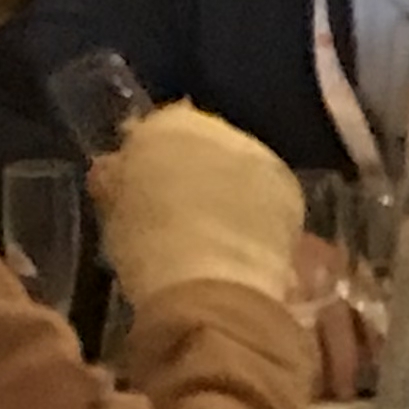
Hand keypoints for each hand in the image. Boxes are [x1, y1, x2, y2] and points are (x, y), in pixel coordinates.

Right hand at [99, 104, 303, 307]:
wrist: (213, 283)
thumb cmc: (148, 244)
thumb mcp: (114, 209)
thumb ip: (116, 179)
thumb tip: (115, 169)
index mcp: (171, 125)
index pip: (159, 131)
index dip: (151, 160)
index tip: (143, 186)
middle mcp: (224, 131)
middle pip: (206, 146)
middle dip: (196, 170)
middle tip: (179, 208)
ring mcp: (265, 160)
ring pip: (241, 168)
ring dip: (230, 189)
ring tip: (212, 229)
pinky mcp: (293, 196)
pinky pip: (268, 195)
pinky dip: (256, 211)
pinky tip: (242, 240)